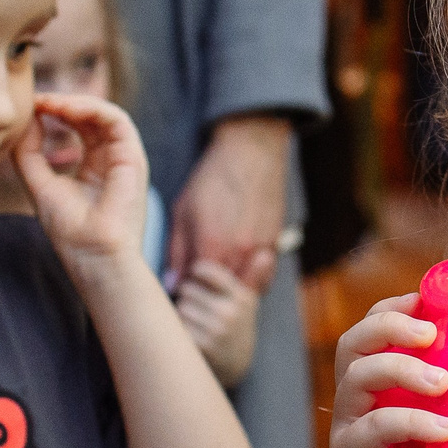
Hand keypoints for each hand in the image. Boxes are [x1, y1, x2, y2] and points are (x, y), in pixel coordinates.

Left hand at [17, 93, 150, 275]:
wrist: (95, 258)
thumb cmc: (70, 232)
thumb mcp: (39, 185)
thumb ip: (29, 153)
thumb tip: (27, 120)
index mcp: (93, 166)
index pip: (77, 126)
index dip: (54, 112)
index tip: (30, 107)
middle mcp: (111, 159)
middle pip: (90, 116)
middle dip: (62, 103)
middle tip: (37, 100)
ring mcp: (124, 157)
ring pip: (104, 113)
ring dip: (75, 102)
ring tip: (49, 102)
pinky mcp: (133, 157)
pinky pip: (116, 119)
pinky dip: (92, 108)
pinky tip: (67, 109)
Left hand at [169, 114, 289, 289]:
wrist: (251, 152)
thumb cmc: (211, 179)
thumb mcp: (183, 212)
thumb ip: (177, 252)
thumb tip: (173, 285)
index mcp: (212, 246)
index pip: (193, 290)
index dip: (183, 290)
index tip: (178, 284)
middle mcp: (239, 254)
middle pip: (218, 294)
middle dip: (204, 292)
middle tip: (194, 281)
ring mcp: (261, 252)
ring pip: (242, 291)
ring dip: (227, 289)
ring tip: (214, 277)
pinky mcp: (275, 246)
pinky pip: (262, 280)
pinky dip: (248, 281)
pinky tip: (236, 270)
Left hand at [176, 257, 269, 388]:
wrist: (236, 364)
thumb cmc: (238, 324)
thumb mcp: (248, 302)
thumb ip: (253, 276)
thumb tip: (265, 254)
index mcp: (241, 297)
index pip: (210, 272)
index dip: (197, 271)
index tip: (194, 274)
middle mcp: (230, 313)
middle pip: (188, 289)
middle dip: (187, 295)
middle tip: (194, 303)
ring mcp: (217, 331)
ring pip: (181, 308)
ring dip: (182, 313)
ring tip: (193, 319)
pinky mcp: (203, 347)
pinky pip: (179, 327)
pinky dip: (180, 329)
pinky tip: (189, 333)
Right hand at [329, 294, 447, 447]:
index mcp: (381, 383)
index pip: (374, 327)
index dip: (398, 307)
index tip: (431, 300)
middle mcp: (358, 400)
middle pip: (355, 341)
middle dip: (391, 326)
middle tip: (431, 335)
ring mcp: (350, 429)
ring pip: (357, 376)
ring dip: (401, 368)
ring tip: (442, 381)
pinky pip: (373, 427)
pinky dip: (412, 421)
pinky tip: (447, 429)